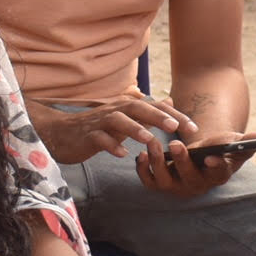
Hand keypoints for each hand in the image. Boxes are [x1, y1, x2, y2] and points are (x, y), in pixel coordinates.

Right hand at [29, 93, 191, 165]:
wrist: (62, 134)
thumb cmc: (98, 127)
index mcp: (128, 107)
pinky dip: (111, 145)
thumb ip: (147, 111)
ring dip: (134, 129)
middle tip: (175, 127)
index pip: (155, 107)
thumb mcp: (125, 118)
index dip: (175, 115)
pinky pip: (99, 139)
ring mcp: (100, 122)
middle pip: (139, 109)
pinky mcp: (87, 136)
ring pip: (119, 121)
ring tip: (149, 140)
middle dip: (158, 117)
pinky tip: (122, 154)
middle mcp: (116, 110)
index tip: (193, 129)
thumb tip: (169, 100)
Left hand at [135, 129, 255, 197]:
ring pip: (165, 181)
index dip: (215, 166)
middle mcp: (198, 185)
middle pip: (190, 178)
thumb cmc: (219, 149)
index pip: (218, 173)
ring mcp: (178, 187)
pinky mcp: (161, 184)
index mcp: (218, 175)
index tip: (211, 157)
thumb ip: (247, 141)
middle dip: (182, 161)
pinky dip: (143, 170)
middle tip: (177, 143)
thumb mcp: (233, 143)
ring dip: (158, 162)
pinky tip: (141, 154)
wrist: (199, 155)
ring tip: (154, 143)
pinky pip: (149, 181)